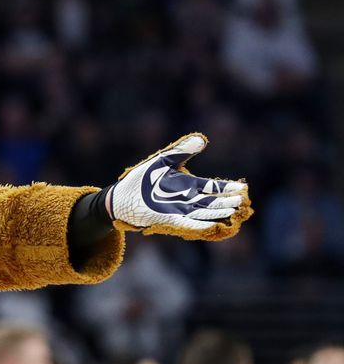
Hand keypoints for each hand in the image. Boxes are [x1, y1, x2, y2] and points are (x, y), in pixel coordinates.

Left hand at [109, 133, 250, 240]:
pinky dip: (198, 224)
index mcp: (187, 185)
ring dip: (218, 213)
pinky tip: (211, 225)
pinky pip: (186, 223)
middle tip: (243, 201)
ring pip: (204, 212)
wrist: (120, 196)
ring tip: (234, 212)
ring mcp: (178, 210)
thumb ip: (182, 151)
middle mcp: (186, 200)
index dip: (227, 188)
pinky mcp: (167, 219)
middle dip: (227, 201)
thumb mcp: (162, 161)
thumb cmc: (141, 179)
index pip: (212, 187)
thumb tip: (202, 139)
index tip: (242, 187)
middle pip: (212, 201)